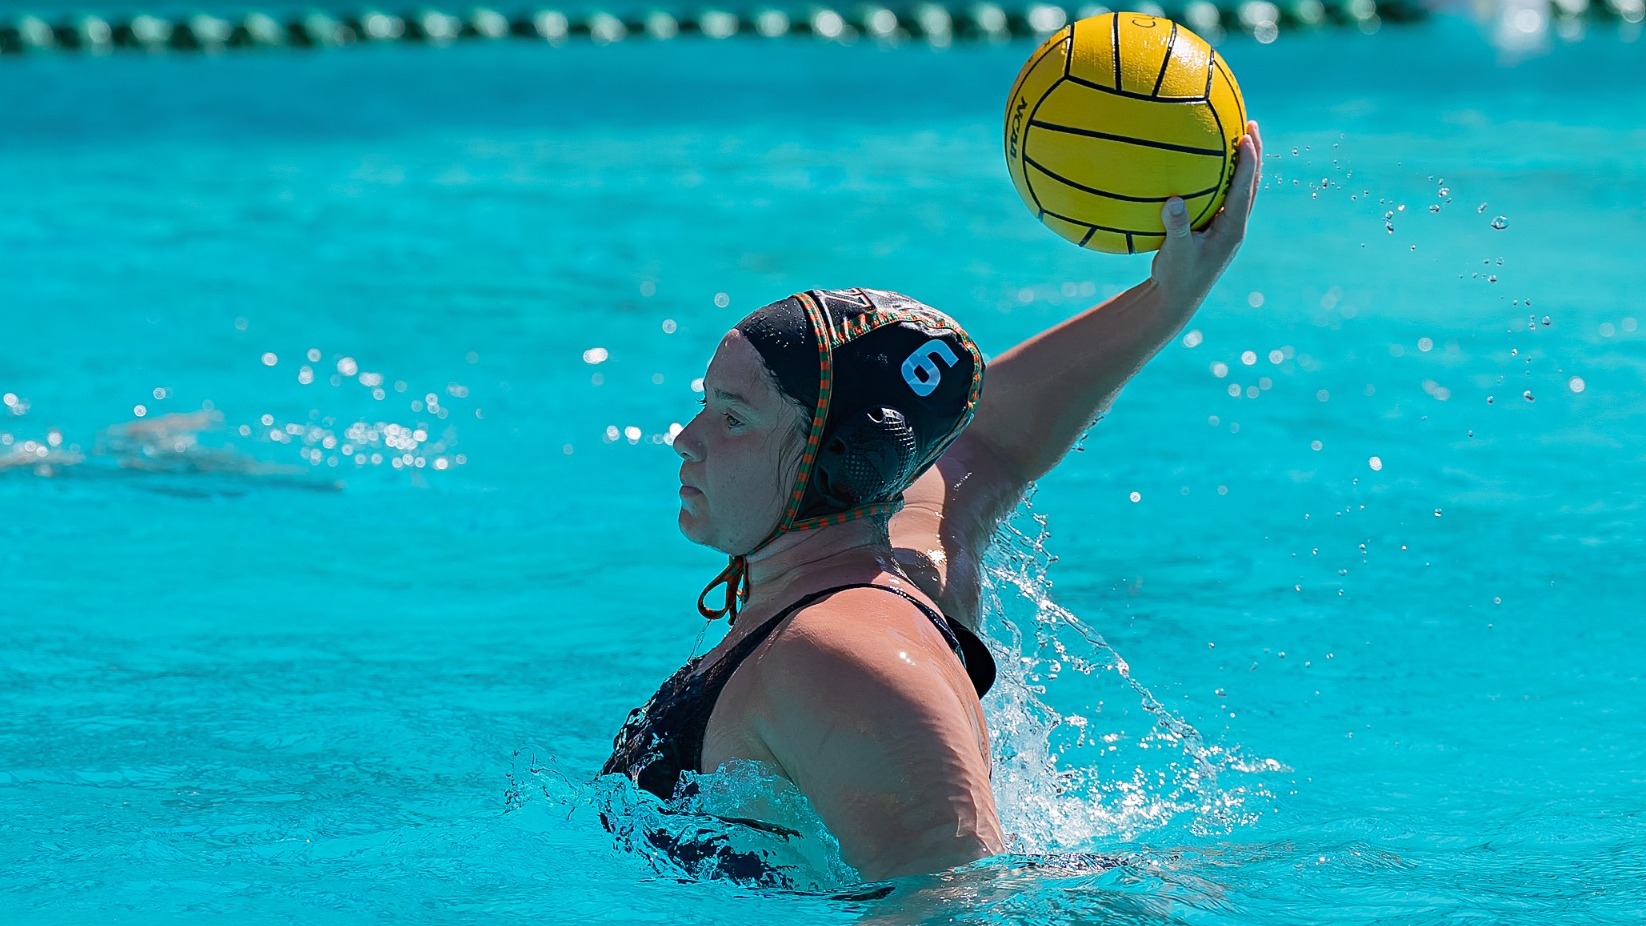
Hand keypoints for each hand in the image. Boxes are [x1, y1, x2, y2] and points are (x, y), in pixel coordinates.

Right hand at [1150, 119, 1262, 308]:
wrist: (1177, 299)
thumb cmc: (1177, 278)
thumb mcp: (1174, 254)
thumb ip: (1175, 228)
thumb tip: (1173, 200)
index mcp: (1232, 229)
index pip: (1244, 189)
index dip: (1248, 162)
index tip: (1247, 136)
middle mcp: (1234, 224)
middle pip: (1251, 183)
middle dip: (1253, 154)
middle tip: (1251, 124)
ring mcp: (1226, 226)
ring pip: (1240, 188)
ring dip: (1242, 163)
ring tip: (1238, 135)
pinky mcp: (1214, 227)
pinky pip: (1222, 195)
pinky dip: (1220, 176)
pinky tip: (1205, 163)